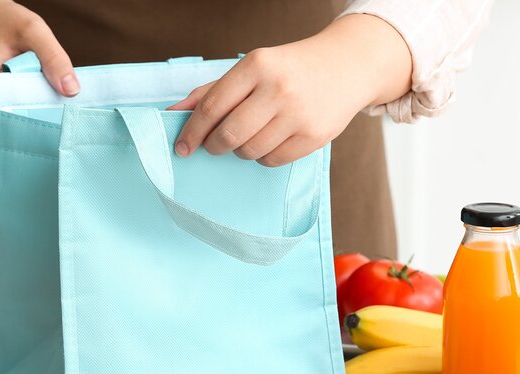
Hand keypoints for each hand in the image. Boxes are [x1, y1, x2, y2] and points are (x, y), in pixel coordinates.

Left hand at [169, 14, 410, 166]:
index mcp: (256, 65)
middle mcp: (278, 88)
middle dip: (214, 146)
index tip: (182, 147)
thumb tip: (174, 114)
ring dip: (241, 150)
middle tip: (215, 145)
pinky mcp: (314, 136)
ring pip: (249, 151)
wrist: (346, 66)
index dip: (192, 131)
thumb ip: (211, 91)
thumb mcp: (250, 68)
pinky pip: (272, 161)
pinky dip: (263, 157)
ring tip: (250, 135)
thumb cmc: (288, 69)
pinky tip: (270, 140)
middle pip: (229, 134)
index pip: (212, 106)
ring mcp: (298, 114)